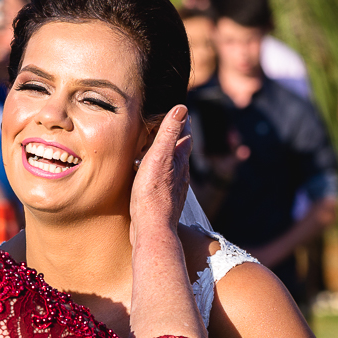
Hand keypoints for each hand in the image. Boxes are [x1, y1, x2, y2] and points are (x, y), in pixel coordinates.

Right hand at [129, 105, 191, 244]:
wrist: (153, 229)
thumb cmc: (153, 194)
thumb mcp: (159, 157)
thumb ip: (169, 133)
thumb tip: (182, 109)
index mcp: (179, 161)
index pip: (185, 135)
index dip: (183, 122)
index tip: (182, 110)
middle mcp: (181, 174)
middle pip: (181, 151)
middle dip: (177, 138)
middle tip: (172, 125)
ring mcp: (174, 189)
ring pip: (173, 167)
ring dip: (168, 156)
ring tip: (161, 148)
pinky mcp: (164, 201)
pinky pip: (164, 180)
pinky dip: (160, 172)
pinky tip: (153, 176)